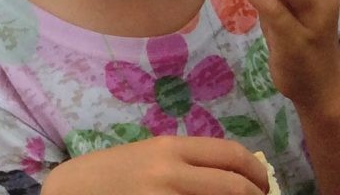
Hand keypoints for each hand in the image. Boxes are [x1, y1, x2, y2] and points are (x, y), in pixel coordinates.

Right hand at [44, 136, 267, 194]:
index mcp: (170, 148)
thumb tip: (236, 178)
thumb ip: (188, 163)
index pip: (231, 155)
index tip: (265, 186)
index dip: (258, 173)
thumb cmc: (115, 173)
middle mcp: (170, 172)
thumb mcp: (150, 156)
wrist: (74, 190)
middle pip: (235, 187)